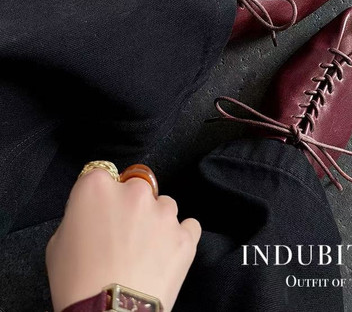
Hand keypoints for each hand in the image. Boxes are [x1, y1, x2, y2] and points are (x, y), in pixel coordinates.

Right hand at [46, 168, 200, 311]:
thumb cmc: (76, 283)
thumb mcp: (58, 242)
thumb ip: (79, 214)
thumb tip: (93, 212)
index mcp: (97, 187)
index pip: (102, 172)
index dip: (102, 192)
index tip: (102, 208)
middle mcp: (134, 192)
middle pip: (137, 185)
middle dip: (132, 204)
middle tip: (124, 233)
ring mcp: (163, 212)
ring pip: (164, 204)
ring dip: (157, 220)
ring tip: (146, 250)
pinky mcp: (185, 234)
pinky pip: (188, 225)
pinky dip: (180, 236)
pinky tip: (167, 253)